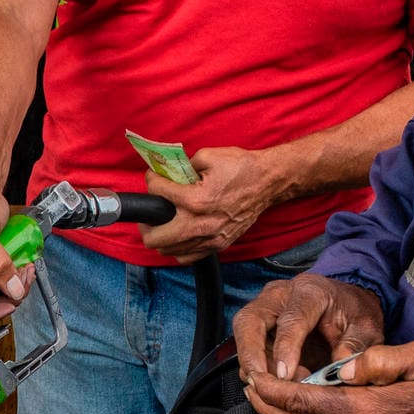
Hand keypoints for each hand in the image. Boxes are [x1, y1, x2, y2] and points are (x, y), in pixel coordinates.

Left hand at [141, 146, 297, 262]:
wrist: (267, 183)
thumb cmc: (241, 168)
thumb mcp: (208, 156)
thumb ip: (182, 165)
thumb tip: (166, 171)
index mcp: (195, 199)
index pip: (157, 193)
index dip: (152, 180)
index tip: (154, 177)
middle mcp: (200, 223)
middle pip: (154, 237)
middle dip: (146, 222)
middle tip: (150, 211)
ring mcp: (209, 238)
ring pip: (168, 250)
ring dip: (160, 236)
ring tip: (162, 223)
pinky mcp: (218, 245)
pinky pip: (187, 256)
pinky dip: (177, 248)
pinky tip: (178, 234)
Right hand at [233, 273, 383, 381]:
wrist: (345, 305)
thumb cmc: (354, 313)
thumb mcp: (367, 327)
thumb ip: (356, 346)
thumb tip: (340, 369)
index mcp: (310, 291)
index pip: (291, 319)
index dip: (286, 349)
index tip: (286, 376)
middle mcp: (280, 295)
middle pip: (250, 321)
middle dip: (251, 355)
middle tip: (262, 383)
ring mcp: (265, 308)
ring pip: (243, 334)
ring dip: (252, 364)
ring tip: (274, 388)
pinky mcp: (259, 325)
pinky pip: (247, 347)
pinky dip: (255, 368)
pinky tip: (272, 384)